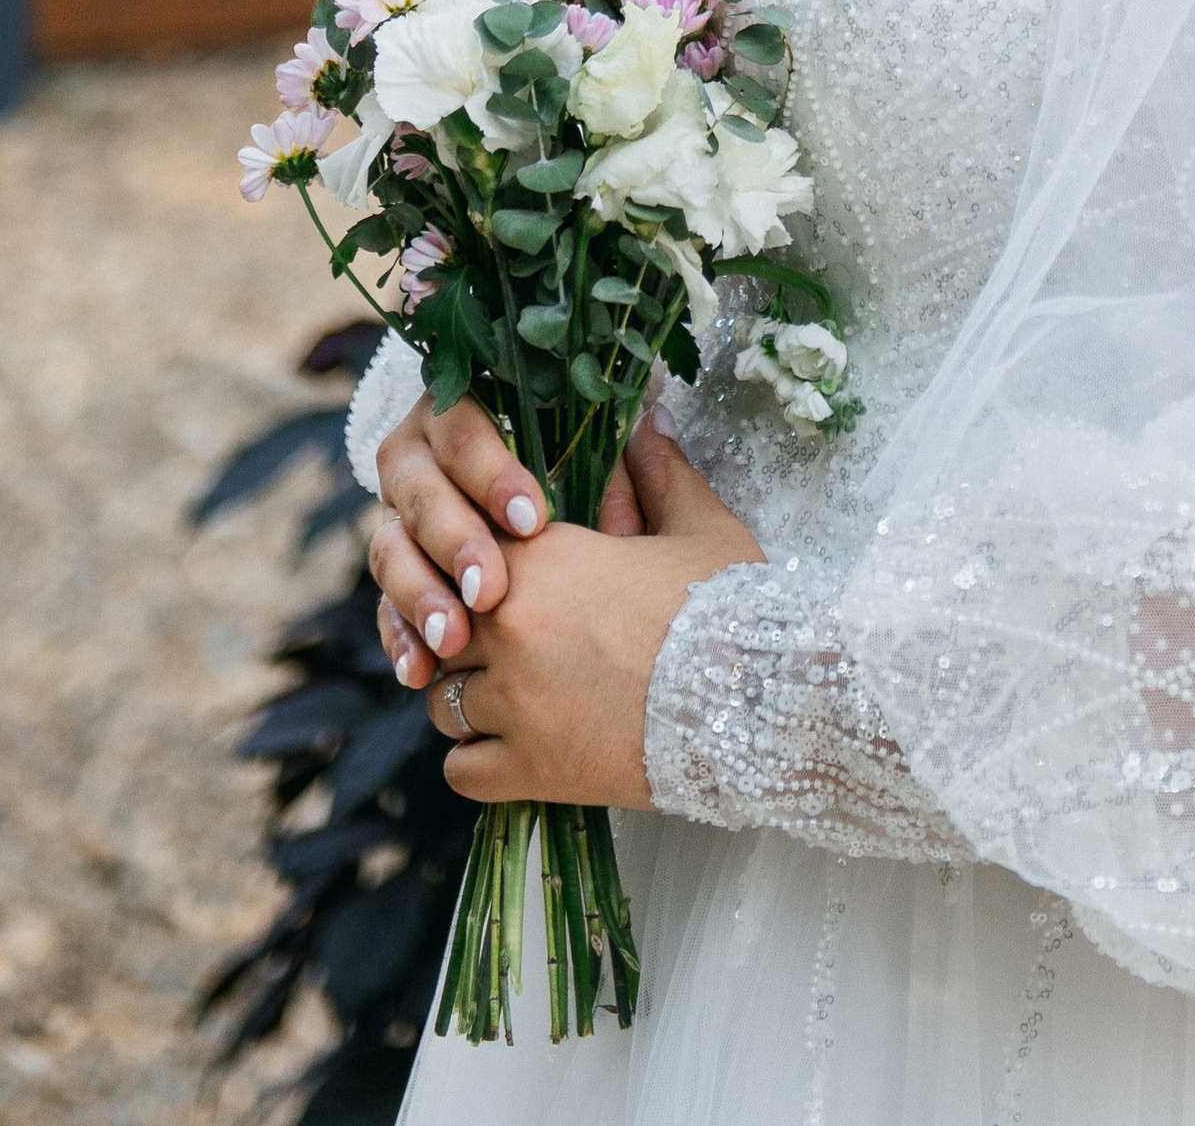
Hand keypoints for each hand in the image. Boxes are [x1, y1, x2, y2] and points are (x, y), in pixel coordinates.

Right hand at [372, 389, 639, 683]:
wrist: (545, 533)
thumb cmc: (588, 487)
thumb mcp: (609, 475)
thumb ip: (620, 465)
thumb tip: (651, 429)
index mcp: (462, 411)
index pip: (465, 431)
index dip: (493, 474)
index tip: (534, 521)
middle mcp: (418, 459)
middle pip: (421, 492)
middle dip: (454, 541)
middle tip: (488, 589)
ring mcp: (397, 517)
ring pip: (391, 549)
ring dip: (419, 595)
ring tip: (454, 638)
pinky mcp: (394, 575)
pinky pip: (384, 606)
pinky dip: (400, 639)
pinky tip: (422, 671)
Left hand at [421, 422, 763, 810]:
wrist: (752, 704)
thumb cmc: (727, 609)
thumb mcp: (700, 527)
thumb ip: (662, 473)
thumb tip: (650, 423)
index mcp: (541, 555)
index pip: (464, 549)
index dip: (481, 567)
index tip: (506, 583)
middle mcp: (509, 625)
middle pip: (443, 627)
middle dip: (466, 638)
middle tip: (507, 648)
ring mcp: (513, 703)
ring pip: (442, 702)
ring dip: (469, 702)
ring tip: (511, 702)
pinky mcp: (528, 771)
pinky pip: (461, 771)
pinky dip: (478, 764)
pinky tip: (512, 753)